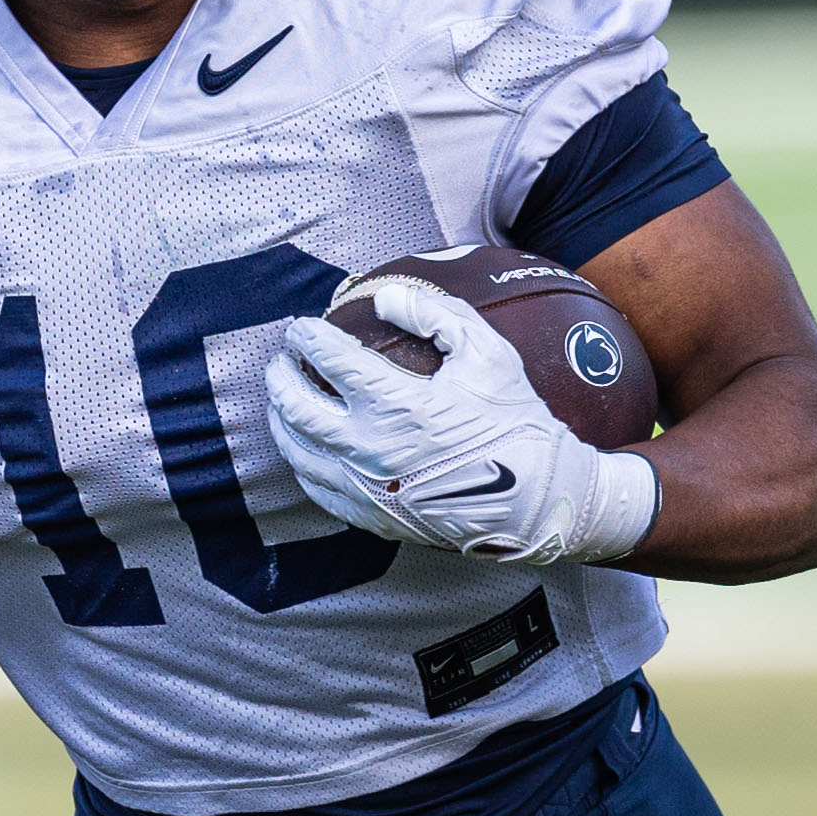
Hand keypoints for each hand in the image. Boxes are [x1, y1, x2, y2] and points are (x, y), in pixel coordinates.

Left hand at [265, 279, 660, 565]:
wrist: (537, 498)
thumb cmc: (513, 421)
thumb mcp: (485, 352)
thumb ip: (433, 315)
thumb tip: (384, 298)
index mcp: (396, 404)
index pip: (328, 359)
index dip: (306, 337)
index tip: (301, 328)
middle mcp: (370, 449)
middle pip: (295, 406)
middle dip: (280, 375)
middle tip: (282, 359)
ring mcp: (365, 488)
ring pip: (296, 450)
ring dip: (281, 417)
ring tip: (284, 398)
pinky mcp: (371, 517)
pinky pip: (316, 488)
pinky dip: (302, 460)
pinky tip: (306, 445)